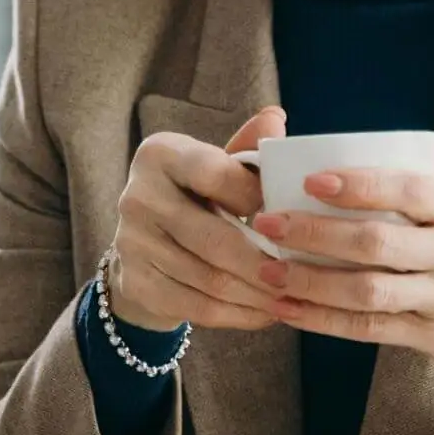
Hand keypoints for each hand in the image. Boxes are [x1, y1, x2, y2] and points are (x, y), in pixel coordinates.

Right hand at [106, 106, 286, 332]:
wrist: (144, 241)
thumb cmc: (195, 195)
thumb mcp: (217, 164)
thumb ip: (247, 148)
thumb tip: (276, 119)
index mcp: (160, 155)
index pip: (214, 174)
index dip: (255, 196)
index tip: (288, 215)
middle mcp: (138, 196)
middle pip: (213, 237)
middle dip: (264, 262)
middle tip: (301, 274)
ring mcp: (132, 243)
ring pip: (209, 279)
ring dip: (257, 294)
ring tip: (291, 297)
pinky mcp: (135, 282)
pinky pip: (196, 307)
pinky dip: (237, 315)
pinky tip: (265, 314)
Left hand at [255, 170, 433, 379]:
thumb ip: (428, 195)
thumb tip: (347, 172)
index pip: (411, 191)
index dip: (360, 185)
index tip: (312, 179)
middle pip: (378, 243)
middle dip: (315, 232)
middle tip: (268, 222)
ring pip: (367, 291)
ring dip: (310, 281)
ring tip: (268, 270)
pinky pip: (370, 330)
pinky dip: (324, 320)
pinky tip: (290, 310)